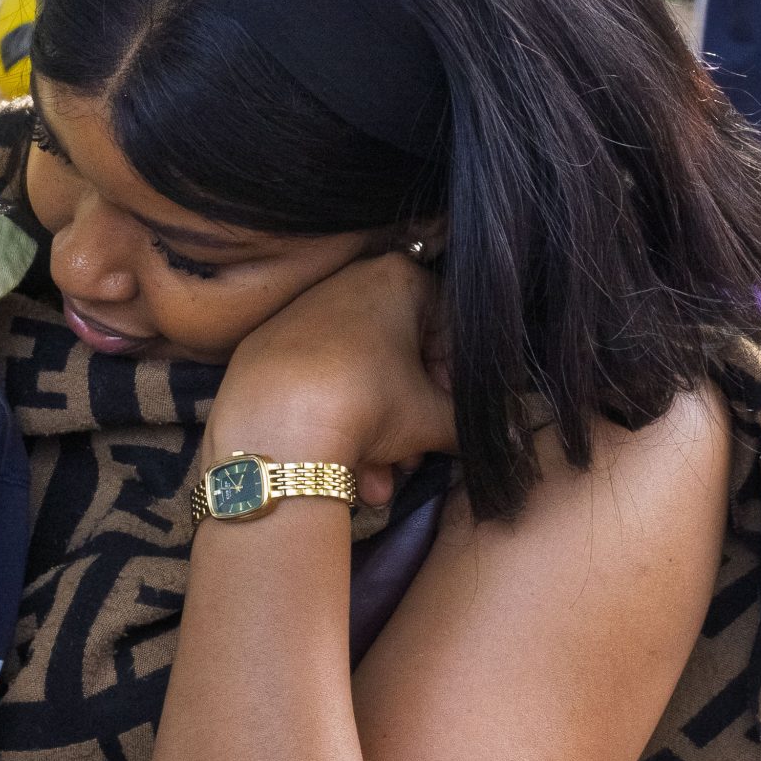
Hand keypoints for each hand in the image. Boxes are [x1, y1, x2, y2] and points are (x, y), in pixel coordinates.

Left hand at [204, 253, 455, 503]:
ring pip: (359, 376)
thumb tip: (493, 439)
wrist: (274, 426)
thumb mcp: (432, 420)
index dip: (456, 376)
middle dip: (412, 415)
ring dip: (376, 434)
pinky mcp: (267, 348)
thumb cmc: (367, 402)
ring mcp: (302, 314)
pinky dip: (337, 423)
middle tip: (418, 454)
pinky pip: (319, 383)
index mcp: (396, 278)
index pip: (448, 324)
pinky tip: (347, 471)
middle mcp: (348, 283)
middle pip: (399, 354)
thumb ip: (466, 425)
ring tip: (379, 482)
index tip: (453, 414)